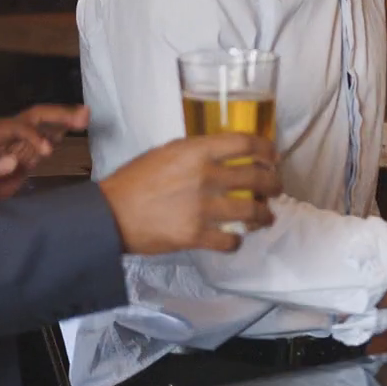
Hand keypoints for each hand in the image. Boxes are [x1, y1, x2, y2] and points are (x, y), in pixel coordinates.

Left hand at [0, 104, 87, 202]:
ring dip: (65, 120)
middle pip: (36, 116)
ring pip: (45, 124)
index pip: (19, 126)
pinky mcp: (26, 153)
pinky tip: (77, 126)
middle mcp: (8, 130)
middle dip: (59, 115)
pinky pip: (46, 138)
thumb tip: (12, 161)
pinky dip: (62, 132)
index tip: (47, 152)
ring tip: (86, 117)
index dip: (34, 137)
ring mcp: (19, 141)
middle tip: (83, 115)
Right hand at [98, 133, 281, 253]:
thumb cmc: (134, 180)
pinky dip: (237, 241)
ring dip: (265, 215)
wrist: (109, 214)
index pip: (245, 144)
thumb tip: (224, 154)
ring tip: (267, 216)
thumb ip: (196, 151)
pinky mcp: (196, 235)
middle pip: (256, 177)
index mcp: (197, 151)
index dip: (266, 149)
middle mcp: (205, 176)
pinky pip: (231, 240)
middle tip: (277, 188)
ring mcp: (203, 208)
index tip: (274, 157)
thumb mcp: (166, 152)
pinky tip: (236, 239)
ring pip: (252, 212)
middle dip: (274, 184)